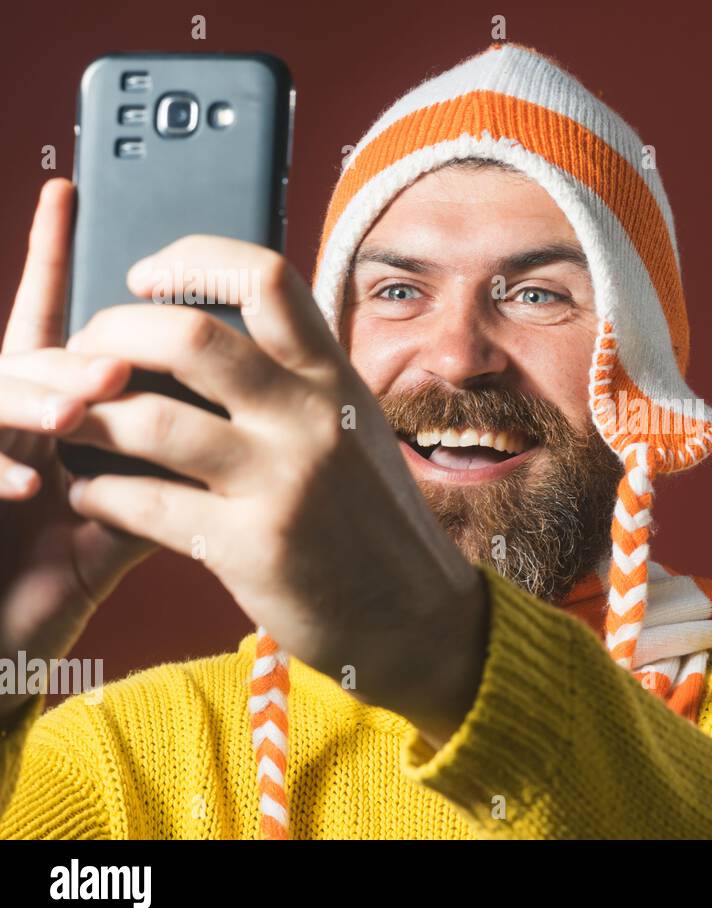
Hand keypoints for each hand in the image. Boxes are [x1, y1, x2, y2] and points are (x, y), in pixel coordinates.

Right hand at [0, 179, 151, 723]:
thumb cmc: (48, 586)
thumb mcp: (118, 528)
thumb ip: (170, 471)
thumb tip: (238, 427)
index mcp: (48, 418)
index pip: (57, 329)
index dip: (51, 260)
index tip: (67, 193)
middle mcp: (4, 425)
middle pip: (30, 353)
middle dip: (75, 347)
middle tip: (119, 360)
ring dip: (42, 396)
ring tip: (86, 406)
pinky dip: (2, 469)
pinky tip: (33, 482)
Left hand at [60, 235, 488, 744]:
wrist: (414, 615)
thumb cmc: (370, 519)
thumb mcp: (353, 429)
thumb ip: (296, 383)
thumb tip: (205, 335)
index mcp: (335, 380)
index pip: (265, 279)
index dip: (192, 259)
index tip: (146, 276)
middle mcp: (313, 419)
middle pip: (189, 336)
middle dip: (113, 334)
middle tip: (87, 355)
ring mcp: (282, 482)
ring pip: (149, 419)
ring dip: (87, 418)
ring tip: (70, 424)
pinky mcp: (250, 547)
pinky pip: (141, 503)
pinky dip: (98, 492)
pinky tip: (93, 492)